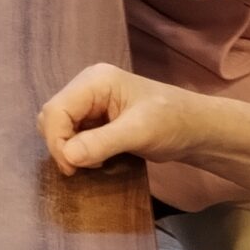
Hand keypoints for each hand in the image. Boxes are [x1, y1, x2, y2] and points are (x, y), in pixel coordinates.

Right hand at [36, 62, 197, 174]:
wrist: (197, 129)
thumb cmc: (173, 123)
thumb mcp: (139, 132)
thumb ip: (101, 143)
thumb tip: (68, 157)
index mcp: (95, 80)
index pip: (56, 110)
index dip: (56, 141)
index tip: (72, 168)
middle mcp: (88, 86)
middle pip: (52, 117)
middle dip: (61, 145)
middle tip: (80, 168)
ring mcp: (91, 102)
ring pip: (60, 126)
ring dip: (69, 149)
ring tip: (93, 162)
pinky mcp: (96, 117)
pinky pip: (73, 133)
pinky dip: (78, 149)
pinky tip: (97, 159)